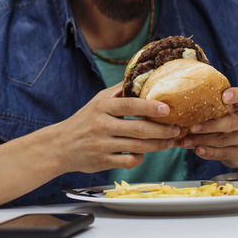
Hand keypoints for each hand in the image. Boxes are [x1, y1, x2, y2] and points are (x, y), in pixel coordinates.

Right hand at [52, 82, 181, 173]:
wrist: (60, 146)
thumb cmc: (83, 120)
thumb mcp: (97, 101)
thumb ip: (118, 91)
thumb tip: (140, 75)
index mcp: (102, 107)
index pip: (129, 105)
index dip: (150, 106)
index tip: (167, 109)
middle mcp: (102, 125)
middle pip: (139, 129)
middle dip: (162, 130)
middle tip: (177, 129)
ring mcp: (102, 145)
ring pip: (138, 147)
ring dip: (158, 145)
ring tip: (169, 141)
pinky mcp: (103, 161)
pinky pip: (129, 162)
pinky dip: (140, 158)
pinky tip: (143, 153)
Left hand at [180, 86, 237, 172]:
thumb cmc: (225, 122)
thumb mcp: (223, 112)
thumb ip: (209, 105)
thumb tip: (180, 103)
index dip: (236, 94)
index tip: (225, 96)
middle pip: (231, 122)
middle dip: (210, 126)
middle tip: (192, 127)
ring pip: (223, 140)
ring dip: (202, 141)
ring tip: (185, 142)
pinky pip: (224, 153)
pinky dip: (209, 153)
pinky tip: (198, 151)